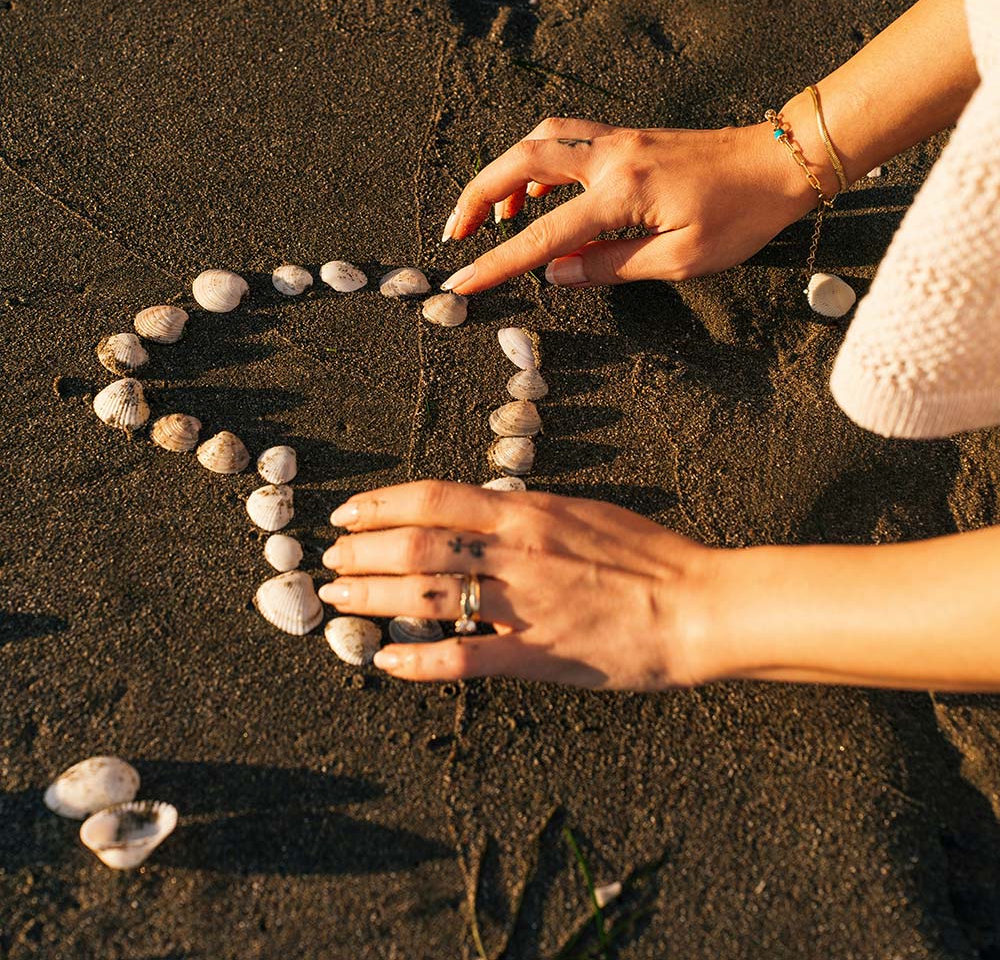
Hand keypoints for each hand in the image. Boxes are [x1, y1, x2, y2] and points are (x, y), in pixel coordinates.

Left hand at [320, 481, 719, 689]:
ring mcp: (521, 605)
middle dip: (361, 553)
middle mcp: (514, 552)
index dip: (380, 506)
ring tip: (336, 599)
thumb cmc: (645, 554)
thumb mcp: (580, 510)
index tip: (348, 515)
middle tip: (330, 561)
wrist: (696, 604)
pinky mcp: (535, 656)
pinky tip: (386, 662)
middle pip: (414, 547)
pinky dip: (416, 662)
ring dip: (371, 599)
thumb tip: (476, 508)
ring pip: (425, 599)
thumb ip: (524, 512)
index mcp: (526, 512)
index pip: (432, 499)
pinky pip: (462, 659)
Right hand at [438, 117, 819, 293]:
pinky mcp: (626, 139)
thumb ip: (612, 266)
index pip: (543, 235)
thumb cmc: (742, 216)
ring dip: (503, 174)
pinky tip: (538, 195)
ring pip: (538, 142)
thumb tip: (557, 275)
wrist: (782, 161)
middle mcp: (610, 156)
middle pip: (520, 163)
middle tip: (456, 233)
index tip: (460, 283)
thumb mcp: (682, 259)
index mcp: (621, 192)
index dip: (497, 262)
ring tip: (493, 216)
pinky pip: (564, 141)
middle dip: (478, 196)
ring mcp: (617, 141)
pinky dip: (536, 165)